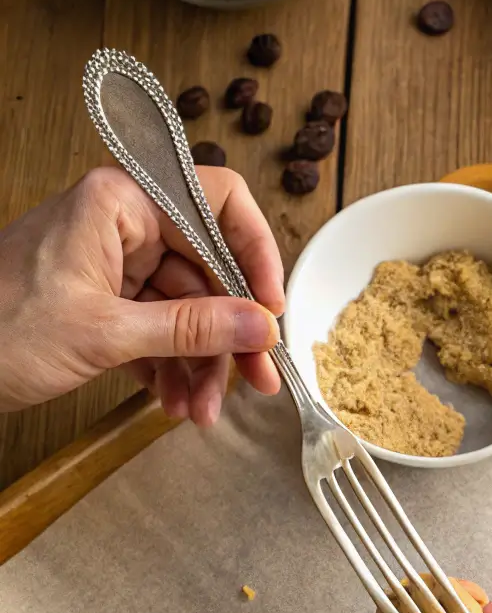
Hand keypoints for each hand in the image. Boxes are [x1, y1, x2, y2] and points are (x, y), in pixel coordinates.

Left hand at [0, 164, 284, 424]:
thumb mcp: (106, 334)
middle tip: (256, 380)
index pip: (218, 203)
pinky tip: (175, 404)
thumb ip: (192, 328)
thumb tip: (260, 326)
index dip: (255, 254)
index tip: (270, 307)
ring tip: (201, 411)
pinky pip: (157, 327)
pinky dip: (170, 367)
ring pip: (185, 306)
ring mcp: (110, 261)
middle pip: (208, 267)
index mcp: (120, 200)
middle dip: (229, 332)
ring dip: (200, 363)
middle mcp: (120, 221)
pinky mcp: (100, 299)